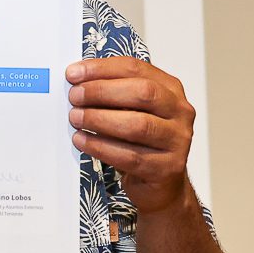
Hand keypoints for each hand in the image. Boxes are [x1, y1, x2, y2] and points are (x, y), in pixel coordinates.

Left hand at [66, 57, 194, 213]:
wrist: (162, 183)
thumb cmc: (140, 140)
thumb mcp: (130, 110)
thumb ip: (112, 92)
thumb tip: (76, 79)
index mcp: (169, 89)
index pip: (136, 68)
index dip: (102, 69)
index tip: (73, 73)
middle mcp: (179, 112)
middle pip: (142, 93)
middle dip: (102, 92)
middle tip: (74, 97)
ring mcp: (178, 141)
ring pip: (137, 125)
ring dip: (99, 119)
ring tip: (75, 118)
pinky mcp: (167, 168)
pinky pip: (130, 156)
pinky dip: (100, 147)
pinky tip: (82, 140)